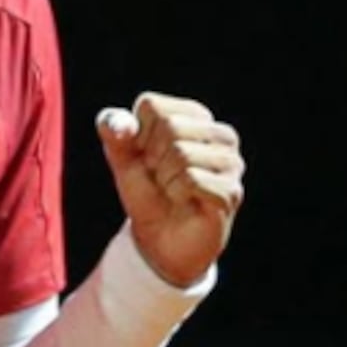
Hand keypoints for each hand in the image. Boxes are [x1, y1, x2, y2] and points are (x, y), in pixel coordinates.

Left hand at [96, 91, 244, 287]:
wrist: (158, 240)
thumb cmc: (146, 192)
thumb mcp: (123, 158)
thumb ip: (114, 132)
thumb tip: (117, 123)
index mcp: (195, 116)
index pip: (152, 106)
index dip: (137, 136)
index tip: (145, 158)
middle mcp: (220, 134)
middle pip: (170, 126)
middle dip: (152, 158)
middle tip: (160, 178)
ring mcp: (231, 163)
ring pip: (182, 153)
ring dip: (164, 178)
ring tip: (172, 190)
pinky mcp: (231, 190)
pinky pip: (191, 179)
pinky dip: (176, 193)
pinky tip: (183, 201)